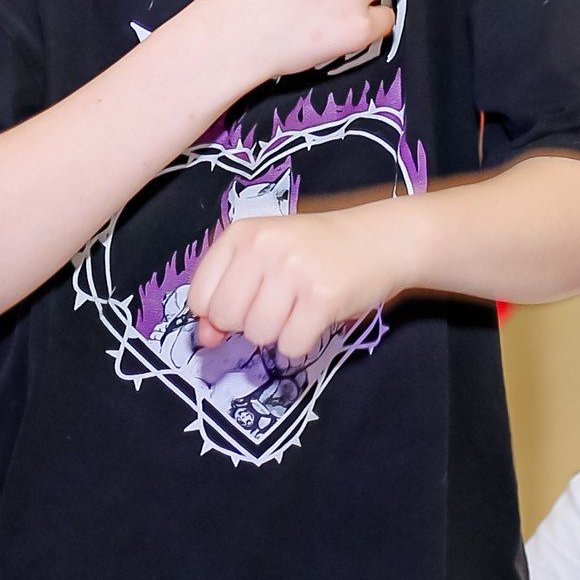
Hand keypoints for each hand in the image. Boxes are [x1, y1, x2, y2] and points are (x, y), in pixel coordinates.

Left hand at [186, 201, 403, 359]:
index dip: (219, 311)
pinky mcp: (323, 297)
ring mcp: (294, 270)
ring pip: (259, 335)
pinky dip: (302, 342)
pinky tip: (315, 317)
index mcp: (242, 233)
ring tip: (300, 306)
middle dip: (249, 323)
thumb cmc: (316, 251)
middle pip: (227, 319)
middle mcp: (264, 247)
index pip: (199, 296)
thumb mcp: (264, 260)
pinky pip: (291, 346)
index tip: (246, 301)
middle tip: (278, 302)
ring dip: (278, 332)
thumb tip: (205, 338)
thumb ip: (227, 294)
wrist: (380, 239)